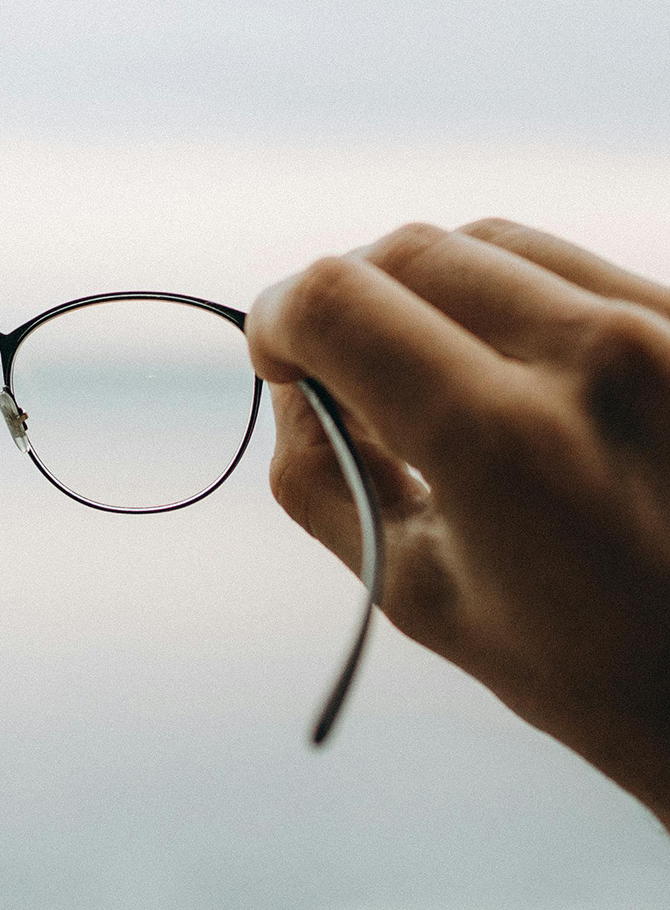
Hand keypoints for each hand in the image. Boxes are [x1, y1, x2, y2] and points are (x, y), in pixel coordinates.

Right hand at [247, 220, 669, 826]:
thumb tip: (294, 379)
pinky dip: (511, 301)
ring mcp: (664, 327)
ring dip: (431, 291)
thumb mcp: (417, 591)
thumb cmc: (585, 667)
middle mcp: (594, 358)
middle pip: (408, 251)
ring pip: (488, 242)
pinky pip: (570, 265)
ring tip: (439, 377)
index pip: (339, 299)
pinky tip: (520, 376)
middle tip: (345, 371)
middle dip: (348, 299)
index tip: (278, 357)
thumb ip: (321, 474)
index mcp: (501, 442)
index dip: (279, 317)